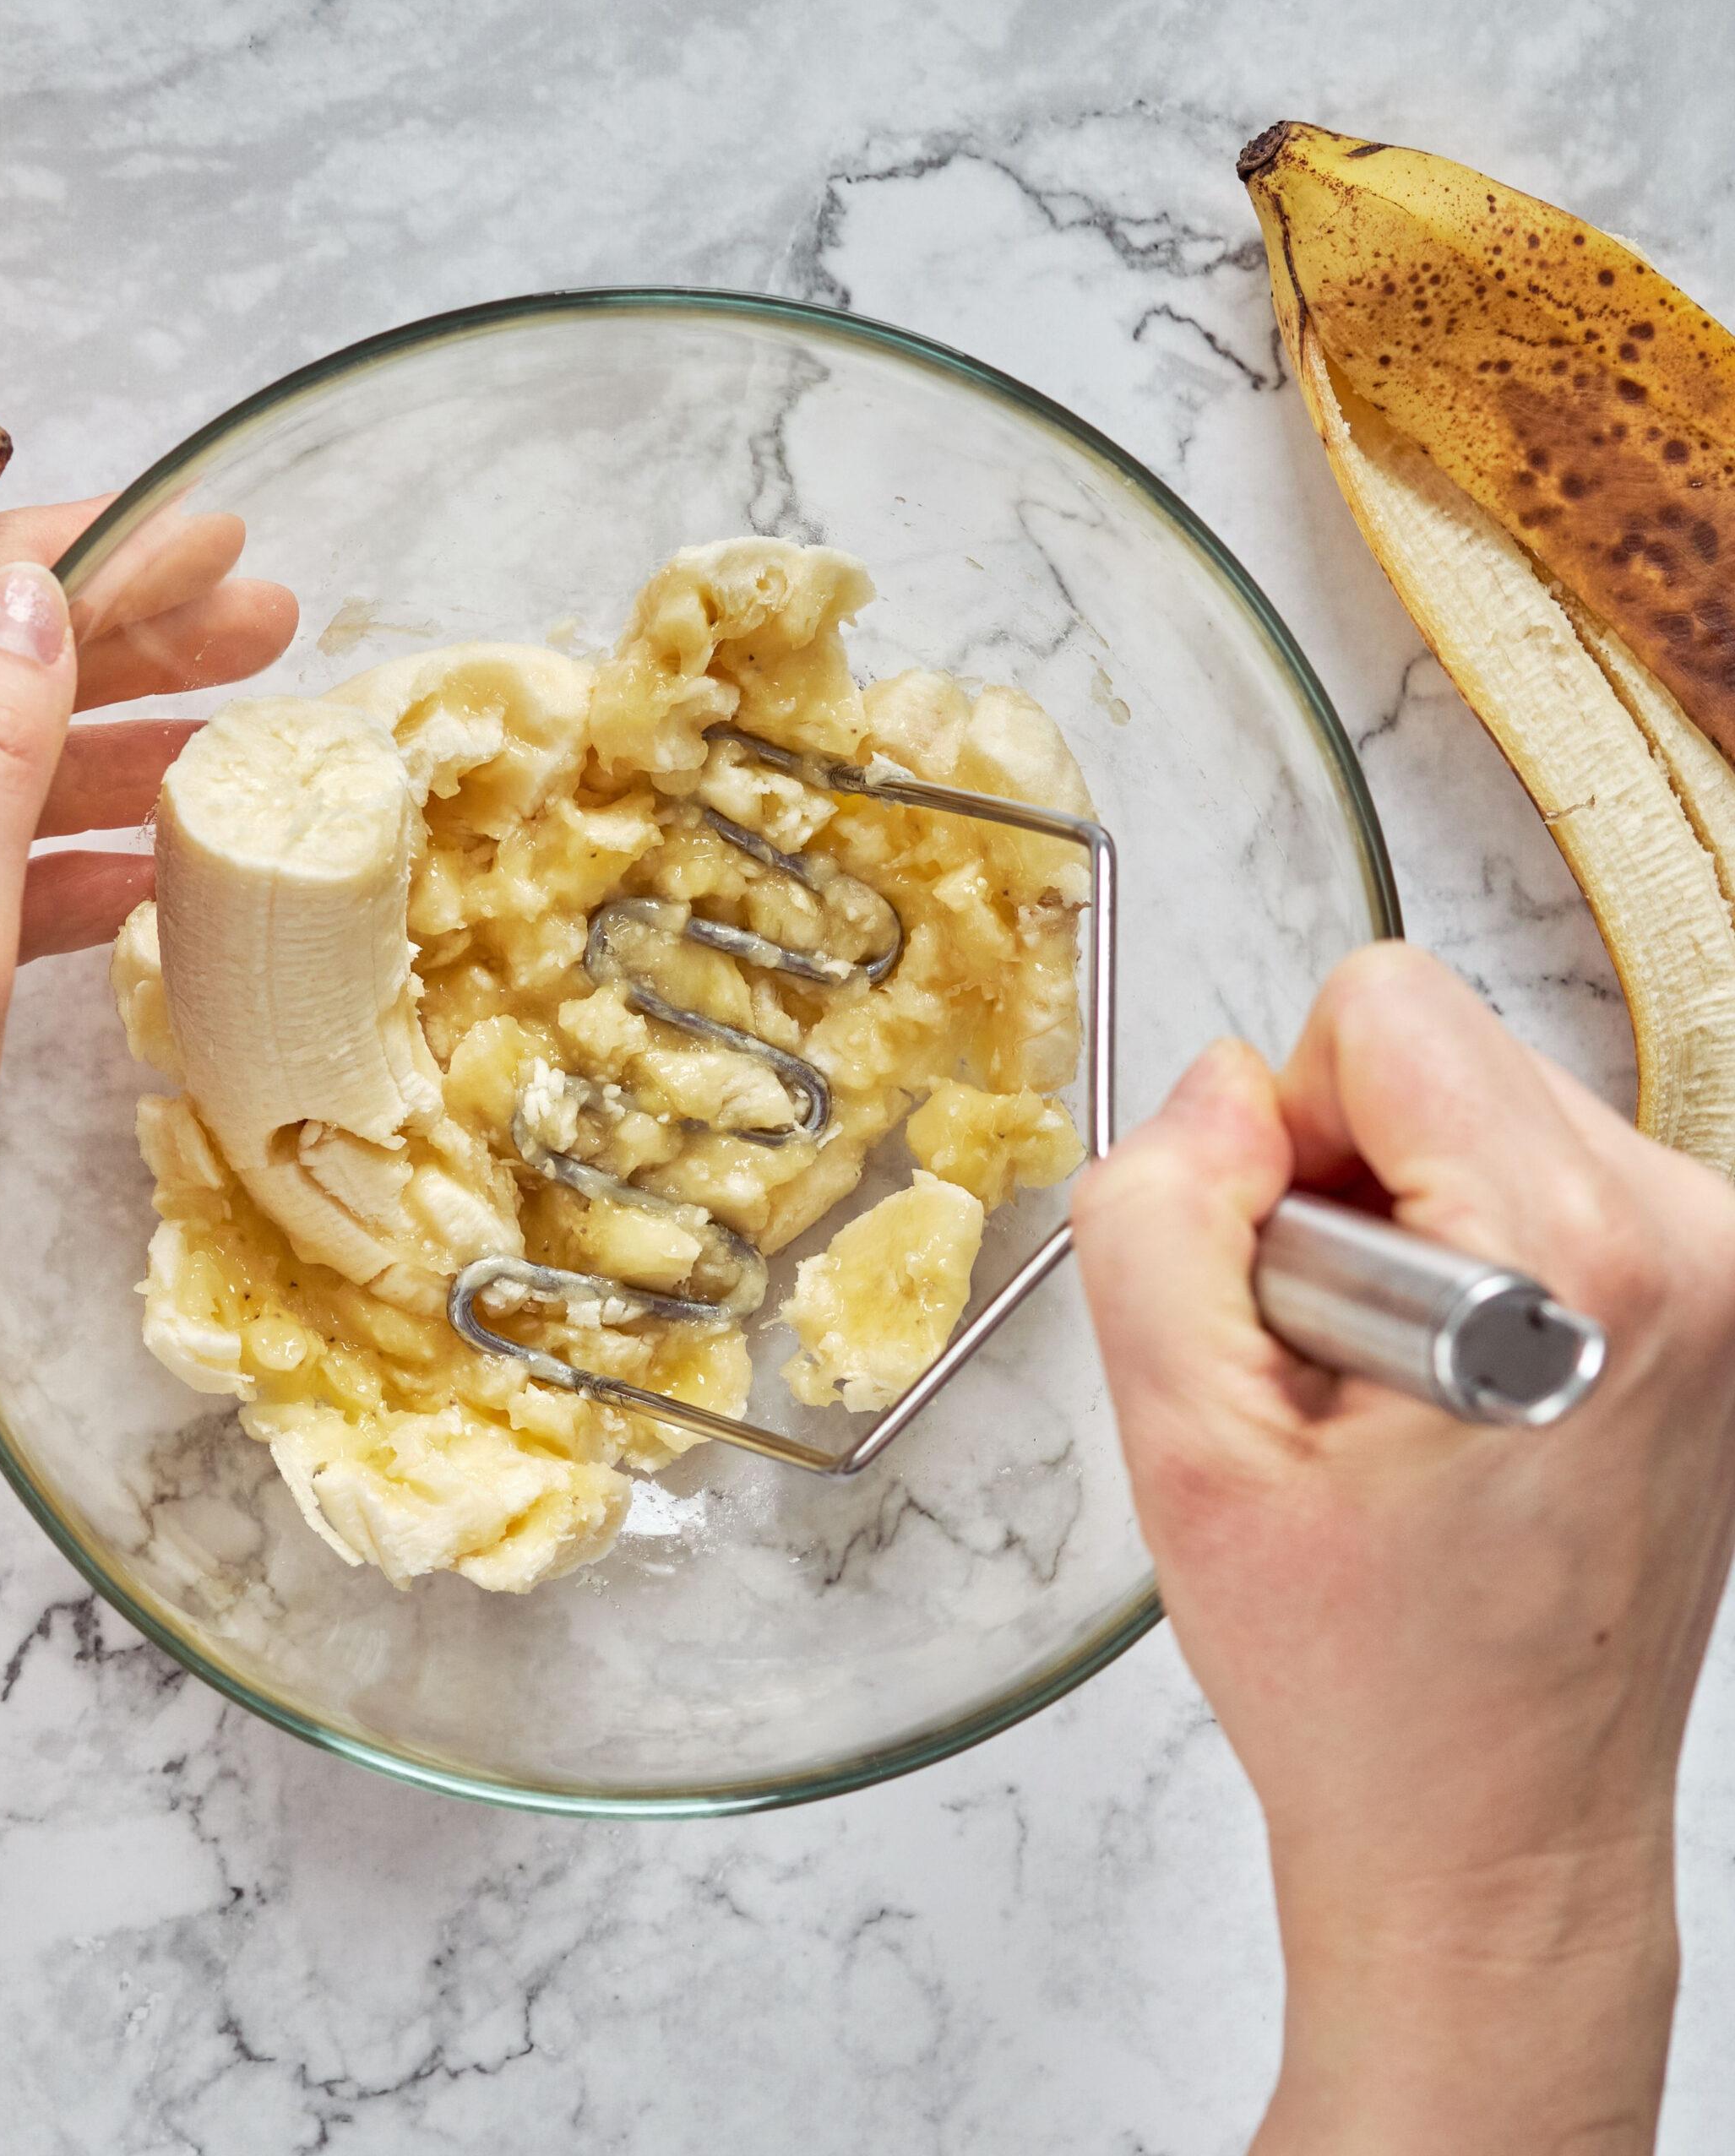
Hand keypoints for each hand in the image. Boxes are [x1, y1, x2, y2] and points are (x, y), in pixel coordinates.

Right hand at [1071, 943, 1734, 2154]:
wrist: (1497, 1830)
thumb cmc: (1364, 1682)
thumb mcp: (1183, 1447)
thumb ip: (1160, 1221)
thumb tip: (1218, 1089)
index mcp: (1577, 1260)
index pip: (1385, 1008)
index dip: (1279, 1140)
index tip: (1287, 1293)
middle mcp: (1691, 1245)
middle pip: (1438, 1051)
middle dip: (1339, 1182)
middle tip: (1333, 1369)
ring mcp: (1722, 1275)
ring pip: (1478, 1109)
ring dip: (1395, 1223)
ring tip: (1390, 1400)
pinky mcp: (1713, 1303)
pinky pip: (1532, 1176)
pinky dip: (1460, 1253)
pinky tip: (1446, 1401)